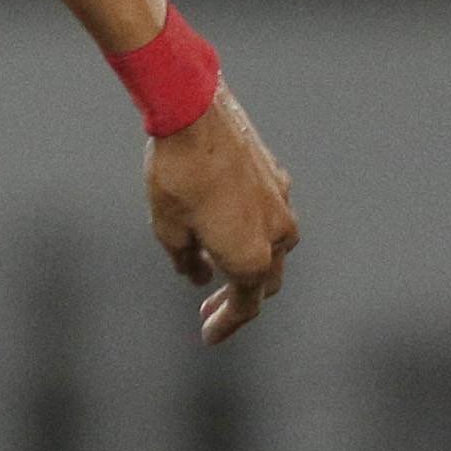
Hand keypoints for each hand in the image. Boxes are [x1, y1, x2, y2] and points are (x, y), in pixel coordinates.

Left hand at [146, 90, 298, 344]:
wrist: (194, 114)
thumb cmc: (177, 175)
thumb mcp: (168, 231)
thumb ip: (187, 262)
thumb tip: (199, 276)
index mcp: (251, 258)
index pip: (246, 306)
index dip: (226, 325)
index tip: (208, 335)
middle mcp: (277, 236)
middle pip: (266, 283)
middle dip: (239, 300)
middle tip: (210, 308)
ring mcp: (282, 204)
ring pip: (276, 250)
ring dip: (253, 265)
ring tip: (222, 266)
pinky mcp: (277, 177)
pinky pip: (271, 216)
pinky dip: (254, 232)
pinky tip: (229, 225)